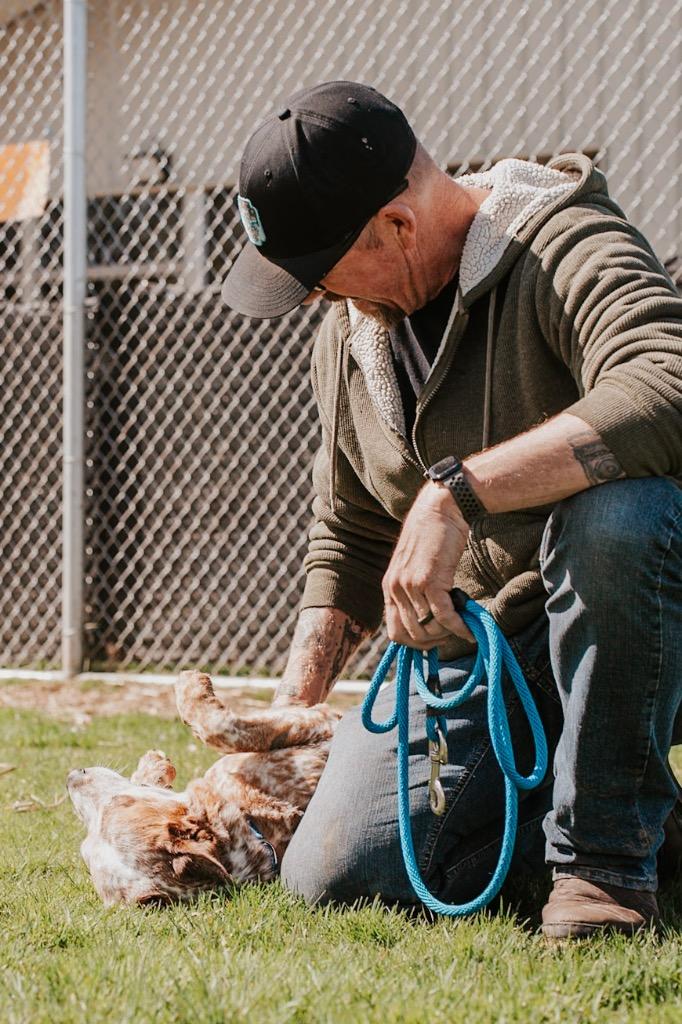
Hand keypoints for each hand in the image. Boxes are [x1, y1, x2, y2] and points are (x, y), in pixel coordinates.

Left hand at [383, 482, 473, 647]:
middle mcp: (395, 588)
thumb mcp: (414, 566)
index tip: (434, 640)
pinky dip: (459, 627)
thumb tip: (428, 620)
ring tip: (462, 626)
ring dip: (448, 633)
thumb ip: (413, 591)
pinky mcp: (430, 581)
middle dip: (434, 641)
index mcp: (389, 586)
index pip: (394, 632)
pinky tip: (470, 630)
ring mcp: (411, 585)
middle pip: (411, 635)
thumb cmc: (433, 537)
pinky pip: (444, 617)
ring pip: (428, 628)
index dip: (415, 643)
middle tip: (451, 633)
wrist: (441, 509)